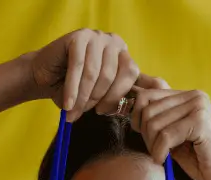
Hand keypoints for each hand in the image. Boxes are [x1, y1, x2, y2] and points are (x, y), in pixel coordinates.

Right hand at [28, 28, 157, 120]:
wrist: (45, 78)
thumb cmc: (77, 91)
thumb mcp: (108, 93)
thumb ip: (133, 90)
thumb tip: (164, 88)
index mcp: (123, 54)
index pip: (131, 75)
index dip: (116, 97)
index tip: (102, 111)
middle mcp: (112, 41)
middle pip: (113, 75)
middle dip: (98, 99)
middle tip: (84, 111)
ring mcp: (95, 36)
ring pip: (95, 74)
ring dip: (83, 98)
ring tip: (73, 110)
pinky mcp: (77, 37)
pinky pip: (78, 69)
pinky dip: (72, 90)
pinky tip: (67, 104)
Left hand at [130, 86, 210, 179]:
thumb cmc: (201, 160)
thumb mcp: (174, 137)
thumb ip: (159, 121)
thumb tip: (130, 109)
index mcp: (187, 96)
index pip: (147, 94)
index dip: (137, 117)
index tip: (143, 136)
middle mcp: (193, 95)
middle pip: (147, 107)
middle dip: (145, 134)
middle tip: (155, 151)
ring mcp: (198, 105)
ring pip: (154, 122)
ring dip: (152, 145)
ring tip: (162, 156)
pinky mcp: (199, 121)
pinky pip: (164, 135)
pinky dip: (159, 151)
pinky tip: (164, 160)